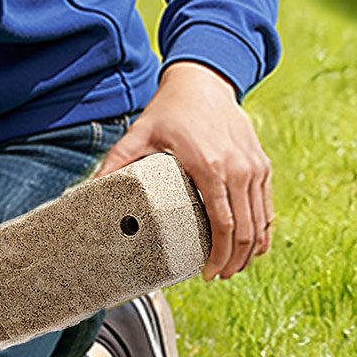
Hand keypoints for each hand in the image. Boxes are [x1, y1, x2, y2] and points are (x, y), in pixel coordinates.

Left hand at [95, 60, 272, 281]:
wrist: (203, 81)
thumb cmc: (169, 110)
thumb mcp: (139, 134)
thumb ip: (116, 163)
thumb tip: (90, 190)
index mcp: (209, 166)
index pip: (223, 224)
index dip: (218, 255)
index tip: (205, 273)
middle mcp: (239, 169)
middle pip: (245, 230)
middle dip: (234, 261)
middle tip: (217, 275)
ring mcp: (254, 167)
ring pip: (261, 222)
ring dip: (250, 250)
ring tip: (232, 267)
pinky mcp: (261, 165)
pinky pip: (266, 206)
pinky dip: (262, 230)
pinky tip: (252, 245)